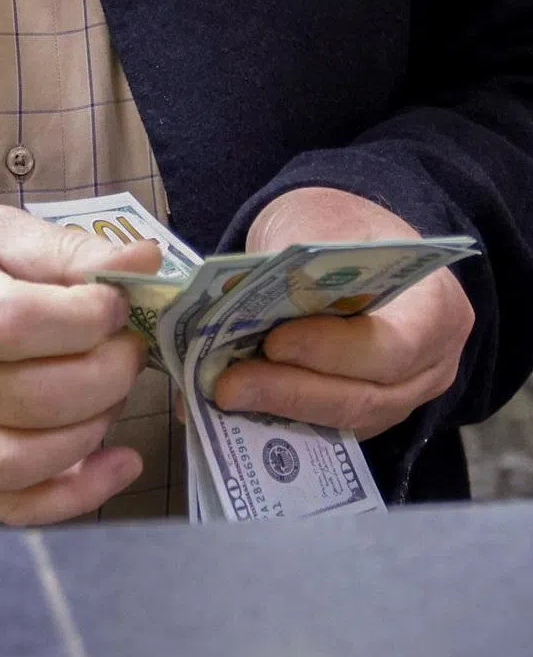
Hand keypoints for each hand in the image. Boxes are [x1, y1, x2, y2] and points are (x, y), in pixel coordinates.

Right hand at [0, 201, 160, 523]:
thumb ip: (69, 250)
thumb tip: (145, 263)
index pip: (12, 324)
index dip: (85, 319)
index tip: (118, 303)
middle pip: (28, 399)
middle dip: (106, 374)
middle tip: (128, 345)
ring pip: (22, 462)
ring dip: (95, 428)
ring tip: (114, 388)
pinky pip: (10, 506)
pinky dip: (78, 495)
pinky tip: (120, 462)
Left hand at [213, 187, 473, 438]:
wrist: (346, 241)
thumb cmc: (337, 227)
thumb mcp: (316, 226)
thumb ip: (287, 269)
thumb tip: (234, 312)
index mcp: (435, 309)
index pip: (391, 348)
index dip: (330, 352)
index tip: (272, 343)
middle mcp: (429, 367)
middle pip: (363, 398)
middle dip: (288, 393)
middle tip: (226, 386)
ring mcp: (400, 398)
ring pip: (340, 423)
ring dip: (275, 411)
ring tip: (220, 394)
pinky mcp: (363, 416)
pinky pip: (323, 430)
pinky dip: (275, 418)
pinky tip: (229, 407)